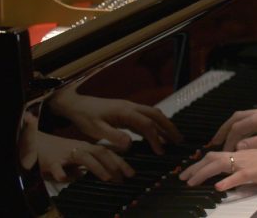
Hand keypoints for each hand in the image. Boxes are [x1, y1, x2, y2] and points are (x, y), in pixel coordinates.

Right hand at [36, 131, 133, 181]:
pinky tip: (66, 178)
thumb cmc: (60, 151)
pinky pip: (56, 166)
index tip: (131, 173)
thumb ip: (90, 164)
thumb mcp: (78, 157)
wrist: (36, 143)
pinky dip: (61, 172)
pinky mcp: (51, 161)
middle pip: (100, 153)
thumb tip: (106, 174)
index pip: (108, 153)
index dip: (121, 162)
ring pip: (83, 157)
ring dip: (96, 167)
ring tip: (106, 178)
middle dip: (114, 165)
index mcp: (87, 147)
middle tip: (123, 178)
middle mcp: (79, 148)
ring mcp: (66, 154)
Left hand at [50, 88, 182, 154]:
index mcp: (125, 112)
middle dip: (169, 127)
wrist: (77, 105)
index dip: (155, 138)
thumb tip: (130, 144)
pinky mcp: (128, 111)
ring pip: (153, 114)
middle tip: (179, 140)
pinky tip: (159, 133)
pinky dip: (156, 124)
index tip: (161, 151)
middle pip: (156, 115)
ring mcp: (131, 108)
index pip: (146, 124)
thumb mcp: (96, 130)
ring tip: (174, 137)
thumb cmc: (86, 118)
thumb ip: (113, 136)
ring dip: (165, 124)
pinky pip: (147, 116)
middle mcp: (132, 107)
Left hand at [179, 135, 256, 189]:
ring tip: (191, 183)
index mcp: (245, 153)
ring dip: (203, 173)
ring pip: (221, 164)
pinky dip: (228, 181)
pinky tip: (218, 188)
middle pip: (213, 158)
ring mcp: (250, 162)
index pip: (218, 156)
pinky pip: (239, 176)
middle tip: (182, 178)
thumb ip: (249, 171)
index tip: (191, 172)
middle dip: (195, 168)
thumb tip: (235, 179)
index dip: (202, 163)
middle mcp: (243, 155)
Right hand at [212, 101, 256, 150]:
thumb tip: (238, 148)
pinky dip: (243, 128)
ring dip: (233, 128)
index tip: (222, 153)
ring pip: (243, 118)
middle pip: (235, 119)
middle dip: (223, 131)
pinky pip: (252, 120)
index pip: (236, 129)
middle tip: (213, 142)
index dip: (227, 141)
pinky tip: (246, 137)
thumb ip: (256, 144)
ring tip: (226, 139)